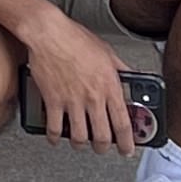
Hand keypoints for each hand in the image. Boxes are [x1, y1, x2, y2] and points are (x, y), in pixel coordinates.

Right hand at [23, 12, 141, 153]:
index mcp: (109, 86)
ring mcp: (71, 101)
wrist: (48, 32)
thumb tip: (132, 76)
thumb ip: (121, 69)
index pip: (123, 124)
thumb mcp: (107, 52)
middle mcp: (92, 97)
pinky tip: (56, 137)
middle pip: (102, 136)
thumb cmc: (75, 38)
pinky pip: (54, 128)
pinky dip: (55, 137)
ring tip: (81, 143)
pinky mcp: (52, 101)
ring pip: (79, 137)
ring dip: (81, 144)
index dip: (128, 142)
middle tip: (103, 148)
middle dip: (104, 147)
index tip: (127, 148)